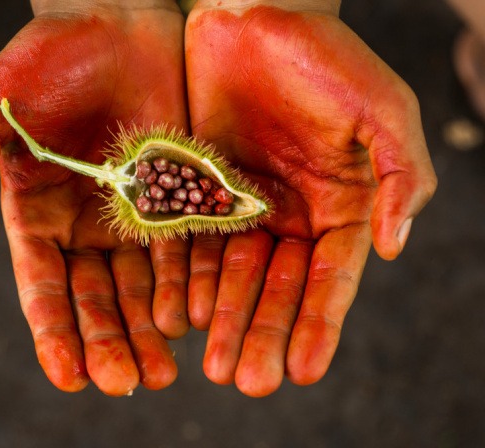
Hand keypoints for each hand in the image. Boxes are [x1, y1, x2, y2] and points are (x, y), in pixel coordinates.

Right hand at [0, 0, 188, 395]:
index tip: (69, 377)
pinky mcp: (175, 194)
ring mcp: (133, 213)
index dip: (54, 333)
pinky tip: (193, 315)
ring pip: (142, 285)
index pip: (43, 287)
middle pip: (97, 298)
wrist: (113, 19)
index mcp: (36, 215)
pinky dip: (187, 283)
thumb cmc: (41, 58)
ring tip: (163, 369)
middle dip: (109, 342)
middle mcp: (85, 225)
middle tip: (126, 382)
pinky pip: (182, 247)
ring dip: (150, 329)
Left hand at [184, 1, 436, 395]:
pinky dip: (188, 276)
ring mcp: (243, 205)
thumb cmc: (327, 56)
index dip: (318, 324)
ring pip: (231, 273)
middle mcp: (291, 214)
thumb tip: (395, 247)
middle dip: (264, 333)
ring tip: (214, 363)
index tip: (303, 370)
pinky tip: (181, 312)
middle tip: (250, 381)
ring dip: (224, 318)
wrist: (256, 14)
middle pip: (277, 286)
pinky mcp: (200, 188)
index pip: (330, 278)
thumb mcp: (382, 110)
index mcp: (339, 205)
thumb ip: (398, 176)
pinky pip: (193, 240)